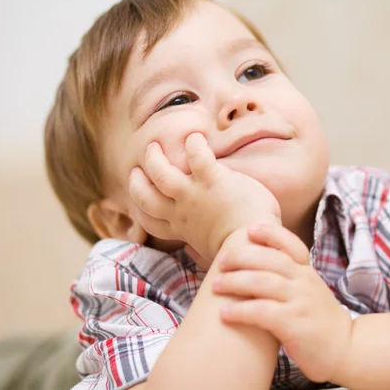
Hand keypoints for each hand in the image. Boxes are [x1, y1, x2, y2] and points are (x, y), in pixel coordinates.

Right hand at [129, 133, 280, 263]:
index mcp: (183, 230)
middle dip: (137, 181)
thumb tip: (190, 249)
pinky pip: (196, 155)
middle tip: (138, 169)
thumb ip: (200, 249)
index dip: (140, 211)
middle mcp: (181, 213)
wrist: (252, 246)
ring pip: (160, 172)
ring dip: (154, 158)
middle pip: (145, 196)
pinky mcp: (212, 180)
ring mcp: (193, 195)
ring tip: (154, 145)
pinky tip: (196, 137)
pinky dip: (194, 144)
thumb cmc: (239, 251)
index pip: (151, 223)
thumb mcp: (211, 253)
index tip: (140, 201)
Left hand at [212, 224, 352, 383]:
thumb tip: (255, 268)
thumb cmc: (319, 320)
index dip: (270, 233)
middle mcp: (304, 281)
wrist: (346, 349)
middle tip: (221, 262)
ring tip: (215, 285)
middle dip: (241, 257)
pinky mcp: (294, 324)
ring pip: (262, 282)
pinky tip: (224, 313)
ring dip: (235, 282)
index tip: (249, 230)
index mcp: (307, 271)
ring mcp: (300, 301)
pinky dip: (240, 310)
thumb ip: (290, 278)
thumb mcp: (309, 291)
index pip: (290, 243)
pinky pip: (262, 312)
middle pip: (269, 259)